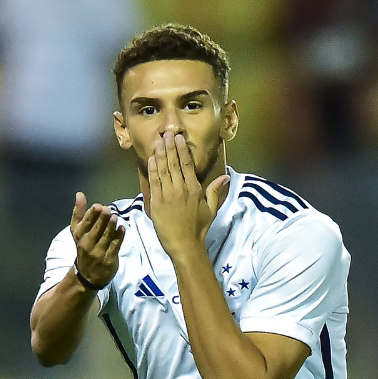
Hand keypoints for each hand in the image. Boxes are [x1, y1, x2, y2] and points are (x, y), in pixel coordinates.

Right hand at [70, 192, 124, 287]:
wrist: (88, 274)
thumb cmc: (85, 246)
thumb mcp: (78, 231)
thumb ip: (80, 212)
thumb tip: (80, 194)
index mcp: (78, 235)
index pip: (85, 223)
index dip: (92, 214)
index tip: (98, 206)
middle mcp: (87, 244)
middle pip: (95, 229)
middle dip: (102, 219)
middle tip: (108, 210)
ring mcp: (98, 252)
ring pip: (106, 237)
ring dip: (111, 226)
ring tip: (115, 216)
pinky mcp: (109, 259)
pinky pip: (115, 246)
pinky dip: (119, 236)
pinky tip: (122, 228)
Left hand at [148, 131, 230, 255]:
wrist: (185, 244)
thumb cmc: (199, 228)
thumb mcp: (211, 209)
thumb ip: (215, 191)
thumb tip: (226, 177)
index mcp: (194, 189)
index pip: (187, 165)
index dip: (182, 150)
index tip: (178, 138)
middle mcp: (181, 189)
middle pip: (174, 163)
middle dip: (169, 147)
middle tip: (166, 133)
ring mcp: (168, 195)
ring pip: (163, 169)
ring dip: (160, 154)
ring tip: (158, 141)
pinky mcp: (157, 202)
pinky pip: (154, 181)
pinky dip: (152, 169)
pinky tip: (151, 158)